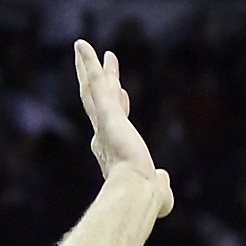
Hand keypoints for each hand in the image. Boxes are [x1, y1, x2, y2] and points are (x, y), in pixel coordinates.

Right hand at [74, 40, 172, 216]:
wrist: (136, 193)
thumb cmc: (145, 200)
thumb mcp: (159, 193)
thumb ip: (161, 185)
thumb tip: (163, 179)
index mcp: (114, 152)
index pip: (117, 123)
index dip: (121, 107)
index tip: (125, 94)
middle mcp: (103, 136)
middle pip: (98, 101)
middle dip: (100, 81)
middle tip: (102, 63)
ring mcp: (103, 123)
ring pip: (93, 89)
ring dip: (88, 67)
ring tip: (82, 46)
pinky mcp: (107, 113)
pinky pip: (96, 83)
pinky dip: (88, 64)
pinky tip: (83, 45)